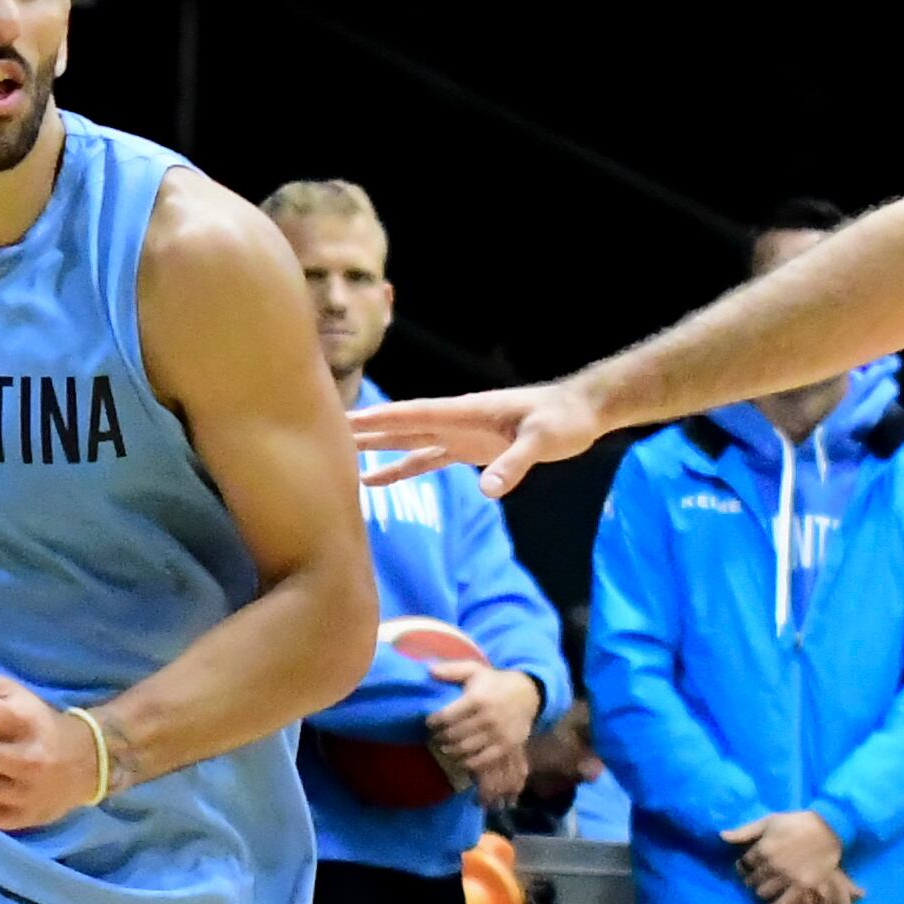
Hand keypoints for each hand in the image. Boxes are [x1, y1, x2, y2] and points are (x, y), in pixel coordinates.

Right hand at [346, 376, 603, 498]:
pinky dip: (399, 469)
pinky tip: (375, 480)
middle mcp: (455, 421)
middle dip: (365, 430)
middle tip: (325, 431)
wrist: (579, 414)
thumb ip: (514, 464)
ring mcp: (459, 436)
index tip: (346, 420)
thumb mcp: (543, 440)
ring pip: (407, 442)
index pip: (415, 415)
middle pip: (401, 427)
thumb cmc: (563, 420)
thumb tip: (487, 491)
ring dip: (375, 448)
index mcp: (466, 412)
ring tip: (338, 456)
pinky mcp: (468, 451)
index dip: (381, 418)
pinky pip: (425, 460)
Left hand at [424, 666, 544, 786]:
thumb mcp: (475, 670)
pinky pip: (482, 761)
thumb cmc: (495, 682)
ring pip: (465, 749)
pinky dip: (468, 763)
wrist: (528, 694)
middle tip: (436, 737)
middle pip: (453, 734)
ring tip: (445, 747)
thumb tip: (429, 670)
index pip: (446, 716)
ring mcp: (498, 734)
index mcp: (477, 698)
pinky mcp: (506, 746)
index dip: (434, 721)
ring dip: (451, 751)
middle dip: (440, 737)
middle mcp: (487, 717)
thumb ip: (452, 669)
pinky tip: (462, 759)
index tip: (430, 722)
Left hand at [723, 811, 852, 903]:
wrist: (828, 828)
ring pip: (763, 893)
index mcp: (763, 848)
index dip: (745, 864)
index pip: (744, 863)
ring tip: (767, 887)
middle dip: (752, 879)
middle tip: (758, 877)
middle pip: (752, 881)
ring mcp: (788, 878)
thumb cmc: (797, 822)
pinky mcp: (803, 886)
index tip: (750, 864)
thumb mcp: (769, 821)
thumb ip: (745, 831)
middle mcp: (773, 865)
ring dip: (763, 891)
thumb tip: (721, 836)